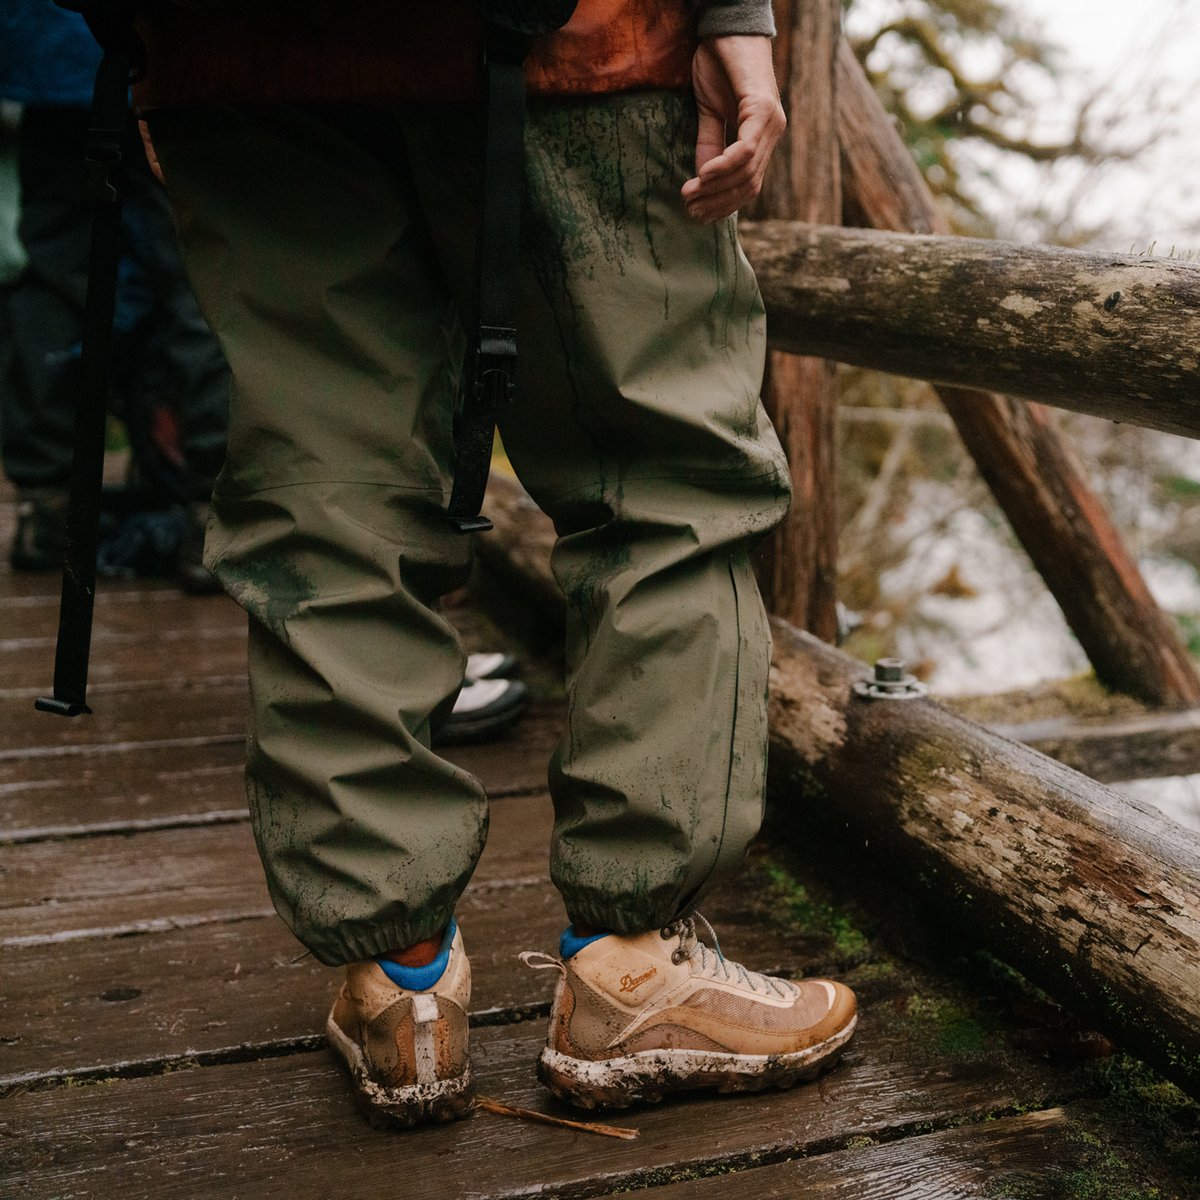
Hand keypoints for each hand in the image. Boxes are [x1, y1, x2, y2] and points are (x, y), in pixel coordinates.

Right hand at [682, 35, 784, 223]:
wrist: (726, 25)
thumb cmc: (719, 64)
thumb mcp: (709, 112)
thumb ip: (710, 145)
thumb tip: (701, 180)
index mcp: (763, 137)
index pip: (748, 185)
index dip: (723, 205)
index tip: (697, 214)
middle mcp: (773, 132)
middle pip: (749, 185)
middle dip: (717, 203)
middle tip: (689, 210)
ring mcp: (772, 122)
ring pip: (748, 172)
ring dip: (716, 188)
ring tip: (689, 194)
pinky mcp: (763, 109)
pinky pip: (746, 149)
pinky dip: (724, 166)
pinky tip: (703, 175)